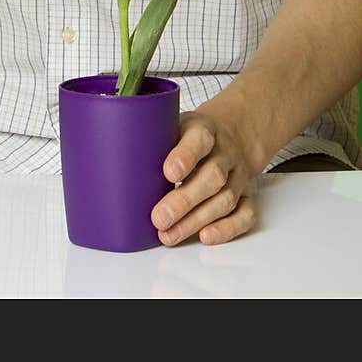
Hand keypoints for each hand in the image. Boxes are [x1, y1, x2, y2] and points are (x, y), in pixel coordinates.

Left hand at [151, 101, 255, 246]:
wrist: (233, 132)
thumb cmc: (190, 134)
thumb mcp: (172, 124)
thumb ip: (152, 140)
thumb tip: (114, 161)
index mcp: (204, 129)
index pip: (199, 139)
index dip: (185, 156)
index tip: (168, 172)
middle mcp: (225, 152)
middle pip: (212, 176)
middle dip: (185, 200)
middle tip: (159, 217)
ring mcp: (238, 174)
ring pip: (226, 199)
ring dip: (197, 220)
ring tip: (169, 234)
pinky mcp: (247, 194)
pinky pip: (245, 214)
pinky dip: (227, 229)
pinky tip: (205, 236)